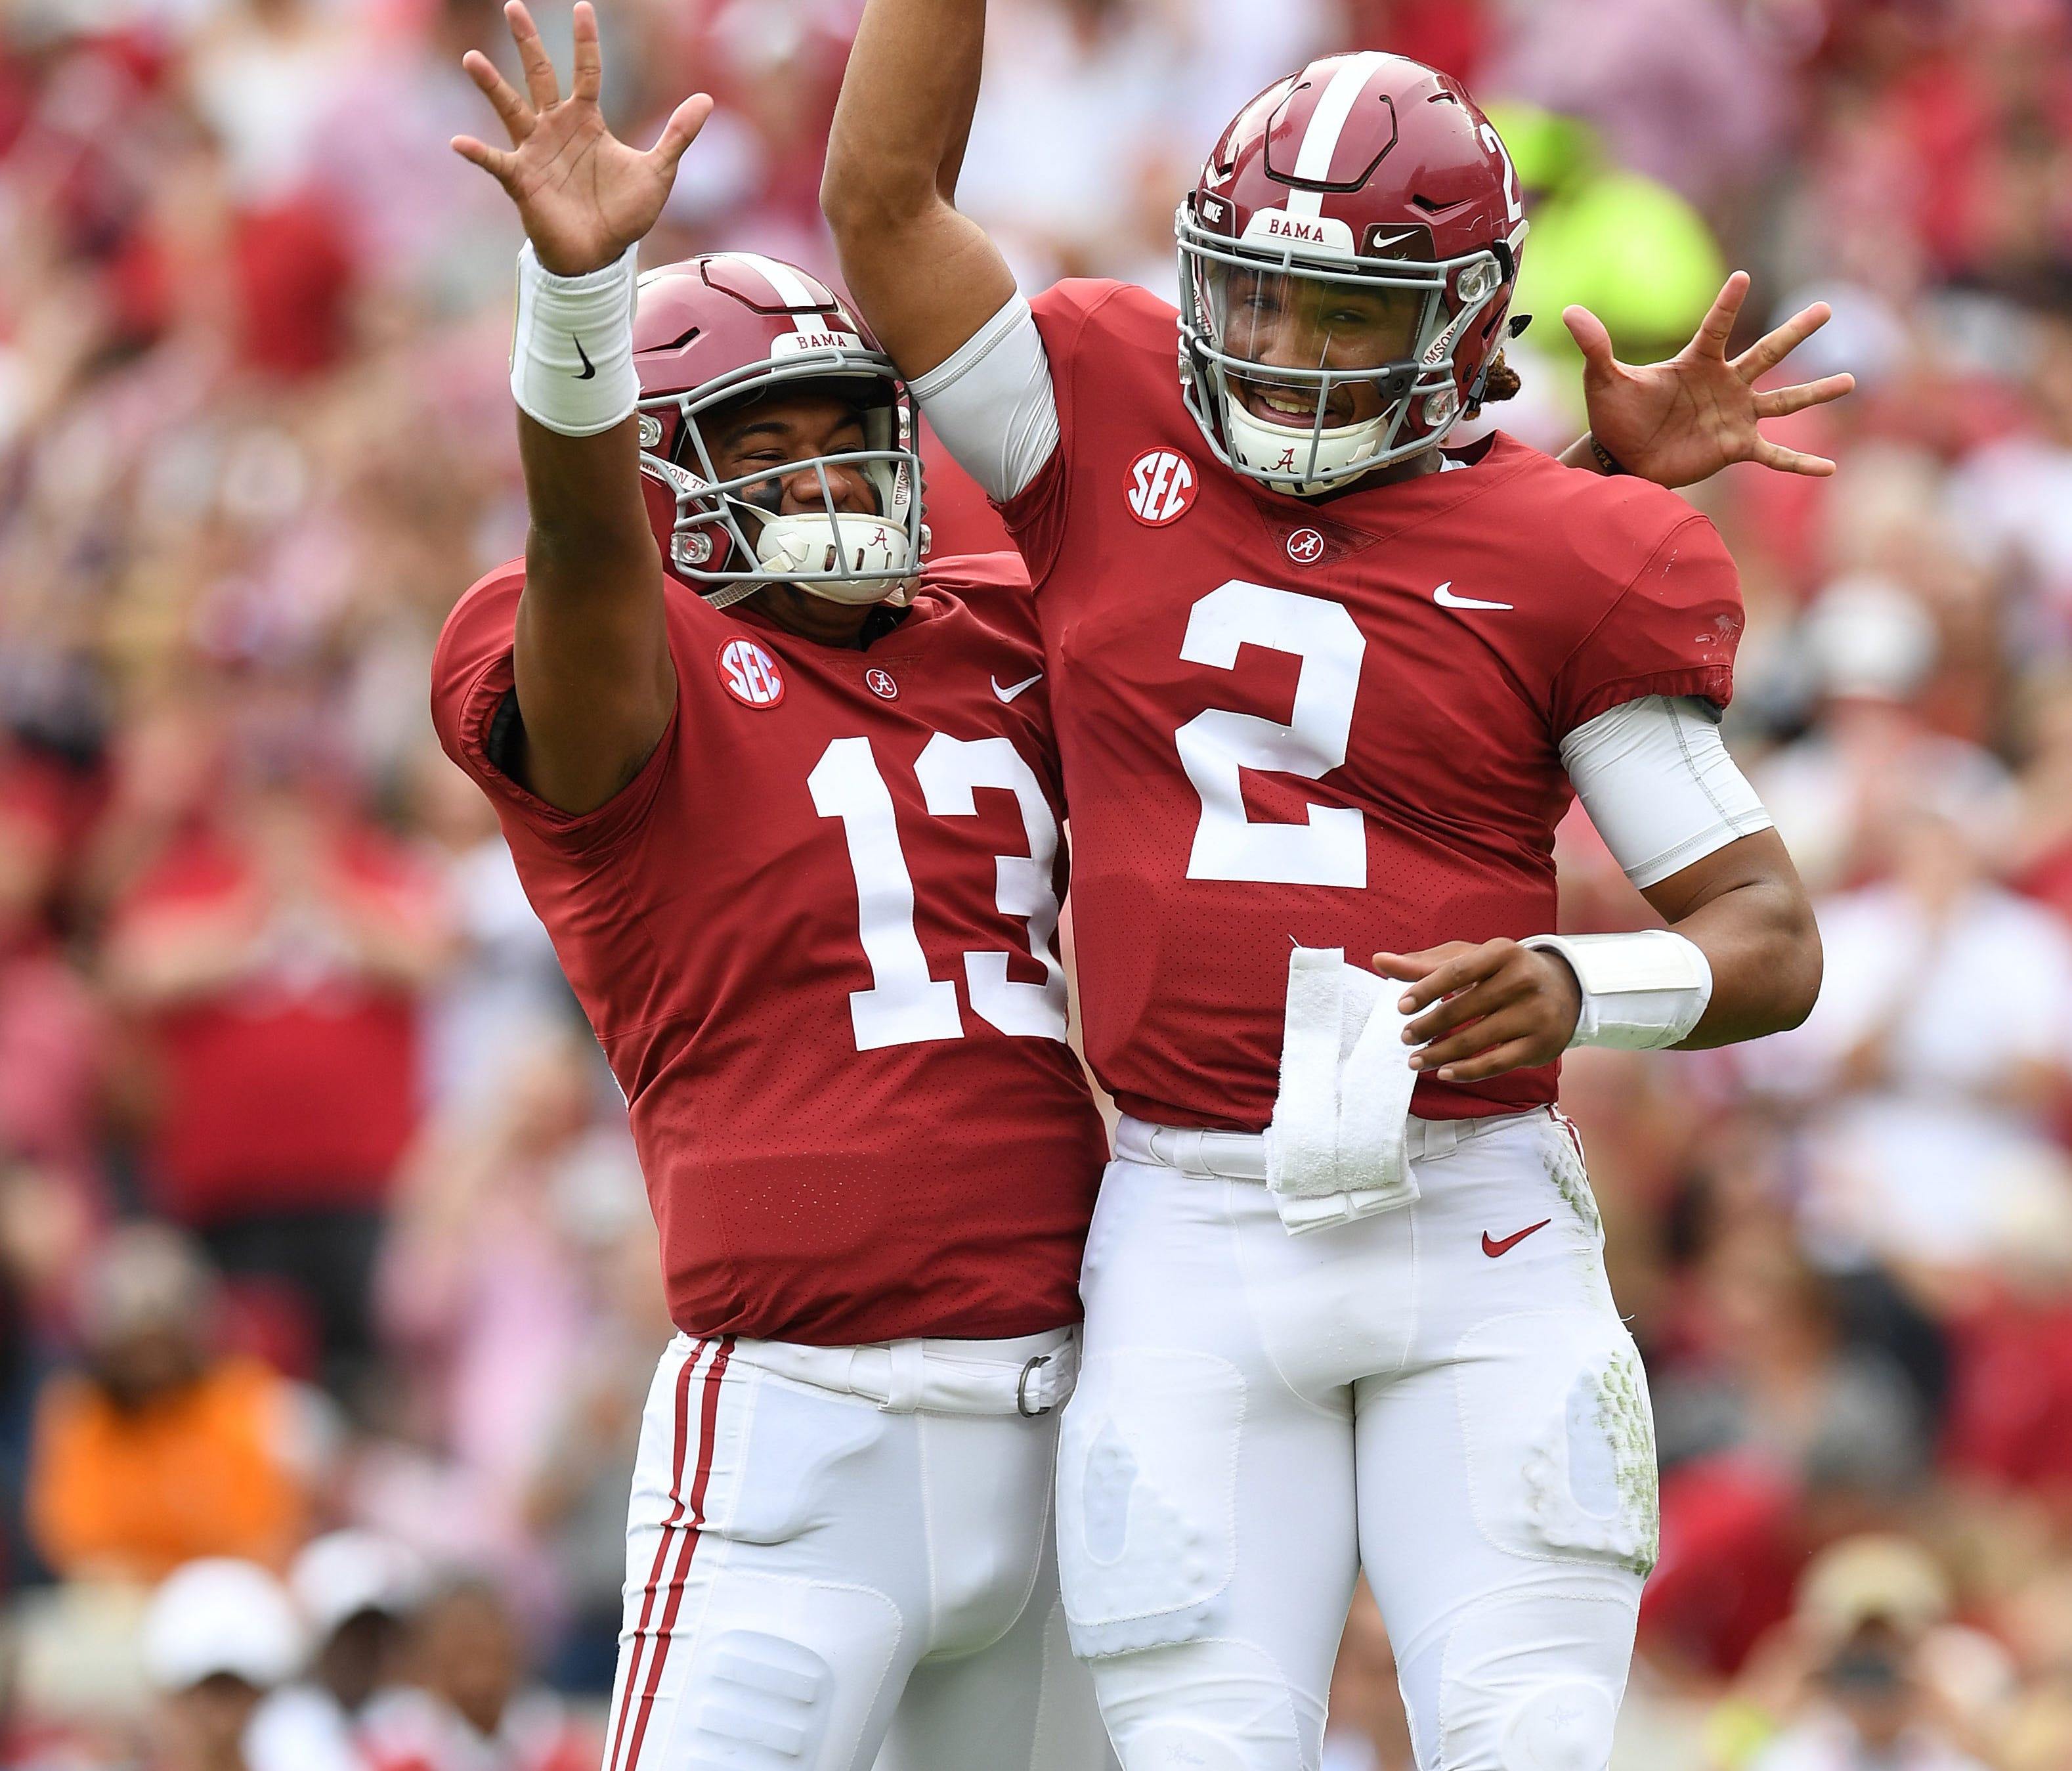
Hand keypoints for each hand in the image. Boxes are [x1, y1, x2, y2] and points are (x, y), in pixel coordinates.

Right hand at [451, 0, 712, 276]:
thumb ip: (678, 134)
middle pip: (540, 75)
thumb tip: (706, 98)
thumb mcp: (659, 171)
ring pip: (511, 109)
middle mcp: (556, 128)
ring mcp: (535, 152)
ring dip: (491, 86)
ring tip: (472, 58)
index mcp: (587, 121)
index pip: (587, 71)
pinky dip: (478, 154)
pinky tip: (460, 142)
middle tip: (513, 6)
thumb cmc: (624, 214)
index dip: (585, 41)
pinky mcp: (522, 180)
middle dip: (528, 42)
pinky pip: (496, 163)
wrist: (601, 255)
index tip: (583, 7)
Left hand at [1373, 939, 1581, 1083]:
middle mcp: (1522, 980)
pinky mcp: (1540, 1044)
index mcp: (1502, 952)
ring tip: (1415, 1061)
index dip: (1426, 990)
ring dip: (1439, 1054)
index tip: (1400, 1008)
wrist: (1565, 989)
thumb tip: (1378, 961)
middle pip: (1463, 1008)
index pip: (1457, 971)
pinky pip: (1496, 1062)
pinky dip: (1467, 1071)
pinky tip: (1444, 1073)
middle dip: (1427, 1026)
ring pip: (1476, 1039)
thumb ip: (1424, 964)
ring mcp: (1534, 1013)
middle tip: (1405, 1037)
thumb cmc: (1503, 971)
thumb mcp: (1469, 959)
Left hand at [1567, 271, 1854, 485]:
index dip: (1727, 304)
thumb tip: (1568, 312)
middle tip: (1827, 306)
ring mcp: (1735, 415)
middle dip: (1796, 332)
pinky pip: (1775, 455)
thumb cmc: (1615, 416)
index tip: (1741, 277)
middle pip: (1767, 353)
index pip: (1716, 327)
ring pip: (1784, 399)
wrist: (1622, 458)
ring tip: (1850, 380)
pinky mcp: (1736, 448)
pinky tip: (1830, 468)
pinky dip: (1801, 462)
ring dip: (1816, 391)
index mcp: (1696, 363)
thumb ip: (1595, 347)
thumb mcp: (1604, 381)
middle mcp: (1724, 384)